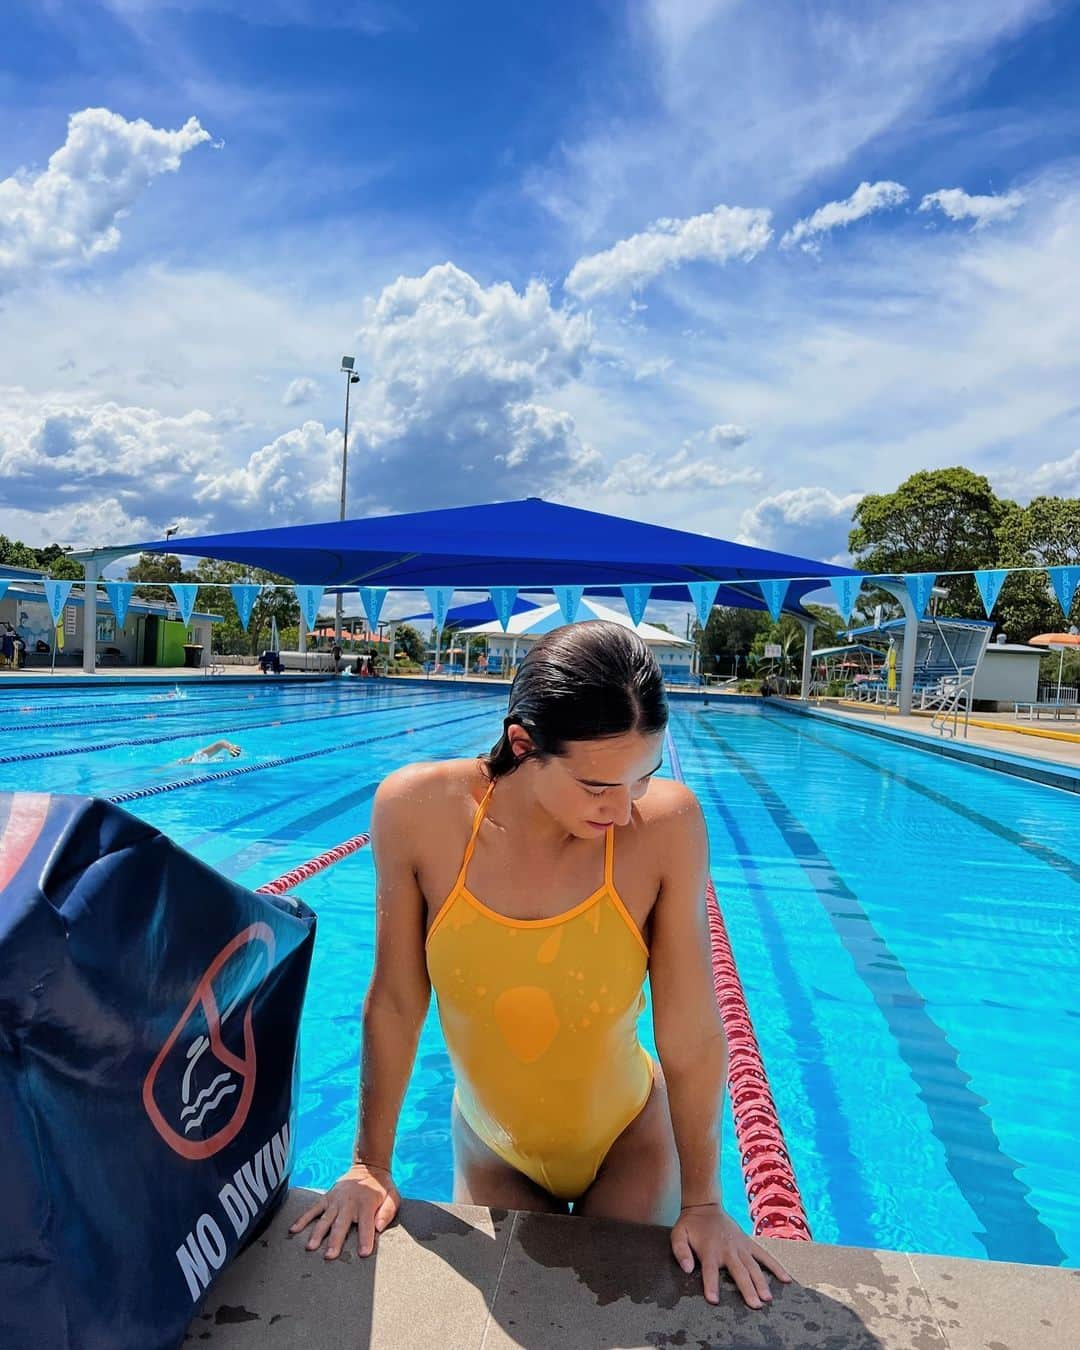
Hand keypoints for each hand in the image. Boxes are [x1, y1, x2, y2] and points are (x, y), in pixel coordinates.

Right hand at [289, 1163, 399, 1259]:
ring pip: (325, 1218)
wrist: (368, 1167)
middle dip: (336, 1240)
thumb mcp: (393, 1197)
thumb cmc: (382, 1188)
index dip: (366, 1239)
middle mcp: (349, 1203)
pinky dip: (303, 1218)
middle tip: (330, 1256)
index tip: (363, 1253)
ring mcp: (335, 1201)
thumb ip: (387, 1212)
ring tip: (311, 1247)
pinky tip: (294, 1230)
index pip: (366, 1224)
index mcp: (366, 1205)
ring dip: (317, 1233)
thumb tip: (379, 1227)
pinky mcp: (326, 1198)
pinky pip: (313, 1209)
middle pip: (341, 1224)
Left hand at [670, 1204, 791, 1308]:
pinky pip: (764, 1255)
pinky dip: (775, 1266)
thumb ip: (680, 1252)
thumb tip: (687, 1269)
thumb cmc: (690, 1225)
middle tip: (755, 1305)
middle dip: (747, 1288)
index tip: (714, 1300)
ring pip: (753, 1266)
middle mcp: (727, 1249)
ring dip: (761, 1282)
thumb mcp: (678, 1235)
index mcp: (709, 1250)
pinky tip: (786, 1279)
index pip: (709, 1271)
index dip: (711, 1285)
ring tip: (768, 1298)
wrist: (705, 1205)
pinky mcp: (748, 1243)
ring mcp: (740, 1246)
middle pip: (738, 1271)